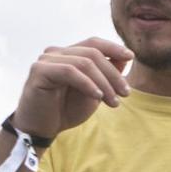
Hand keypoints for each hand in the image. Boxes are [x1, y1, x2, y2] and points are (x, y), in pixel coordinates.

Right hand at [15, 38, 131, 138]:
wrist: (43, 128)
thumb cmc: (66, 110)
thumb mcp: (94, 92)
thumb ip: (106, 75)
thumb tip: (125, 58)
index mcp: (69, 55)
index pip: (93, 43)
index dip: (113, 48)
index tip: (131, 57)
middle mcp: (56, 53)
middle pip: (93, 53)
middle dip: (113, 74)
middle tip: (125, 94)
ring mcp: (46, 60)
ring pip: (84, 63)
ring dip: (104, 83)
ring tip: (113, 102)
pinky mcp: (39, 71)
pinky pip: (69, 72)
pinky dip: (87, 84)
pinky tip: (97, 96)